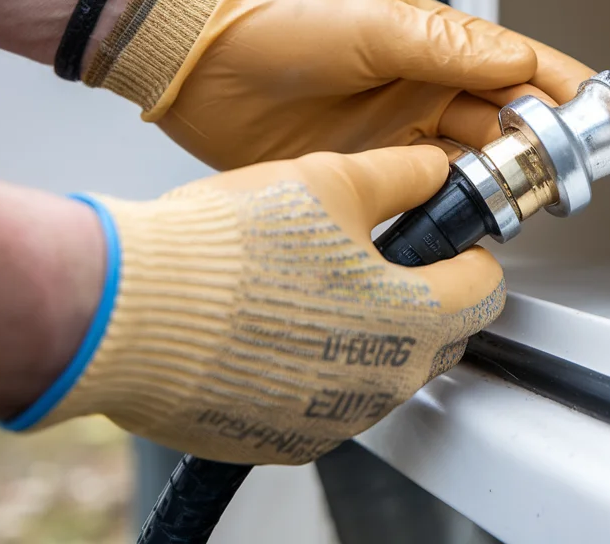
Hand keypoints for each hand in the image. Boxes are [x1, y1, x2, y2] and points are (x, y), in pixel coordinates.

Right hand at [5, 145, 504, 464]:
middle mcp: (381, 385)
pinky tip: (273, 328)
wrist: (126, 310)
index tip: (449, 239)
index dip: (470, 254)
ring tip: (312, 287)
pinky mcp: (278, 440)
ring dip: (367, 335)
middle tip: (381, 256)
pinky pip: (321, 404)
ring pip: (378, 374)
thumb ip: (401, 176)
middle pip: (438, 339)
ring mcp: (330, 422)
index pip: (483, 291)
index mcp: (413, 320)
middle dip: (426, 297)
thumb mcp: (332, 180)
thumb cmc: (227, 248)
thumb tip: (434, 169)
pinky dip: (313, 369)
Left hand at [84, 0, 593, 169]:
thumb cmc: (279, 14)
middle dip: (538, 149)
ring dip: (496, 183)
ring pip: (468, 165)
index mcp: (434, 44)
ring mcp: (392, 133)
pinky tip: (461, 220)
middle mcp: (420, 89)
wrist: (196, 54)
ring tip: (516, 202)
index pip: (518, 68)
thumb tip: (521, 62)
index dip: (563, 93)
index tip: (600, 118)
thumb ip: (453, 49)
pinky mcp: (360, 171)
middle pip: (503, 125)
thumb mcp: (377, 23)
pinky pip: (419, 196)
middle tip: (559, 177)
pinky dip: (445, 210)